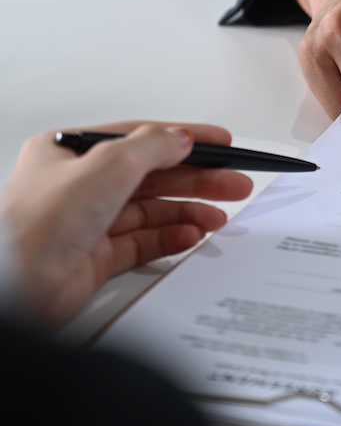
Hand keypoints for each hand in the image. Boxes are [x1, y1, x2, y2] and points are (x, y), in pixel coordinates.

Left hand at [0, 120, 251, 324]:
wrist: (13, 289)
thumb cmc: (35, 226)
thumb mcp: (106, 166)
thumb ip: (152, 146)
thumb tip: (180, 137)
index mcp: (72, 151)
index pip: (141, 138)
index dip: (185, 139)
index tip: (222, 142)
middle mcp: (80, 185)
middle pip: (153, 176)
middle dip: (198, 179)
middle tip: (234, 181)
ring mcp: (89, 223)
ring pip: (152, 211)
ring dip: (189, 210)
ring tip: (219, 212)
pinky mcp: (96, 259)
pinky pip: (145, 243)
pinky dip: (172, 238)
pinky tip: (193, 234)